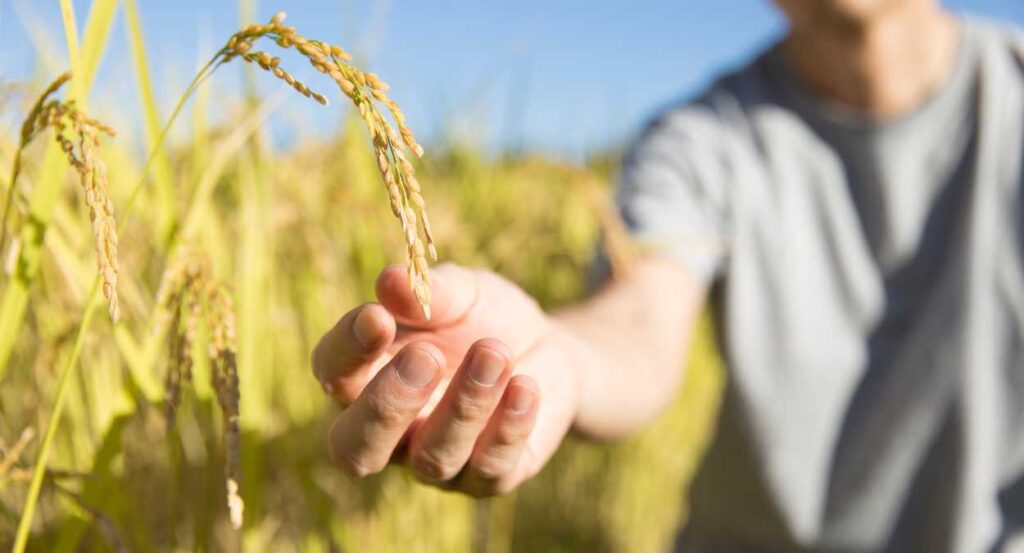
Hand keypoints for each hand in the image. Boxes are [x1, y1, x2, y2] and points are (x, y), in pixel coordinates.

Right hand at [311, 263, 580, 495]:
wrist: (547, 347)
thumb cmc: (482, 316)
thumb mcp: (462, 292)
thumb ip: (428, 292)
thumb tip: (390, 282)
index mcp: (366, 378)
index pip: (333, 373)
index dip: (348, 349)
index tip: (377, 316)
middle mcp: (391, 432)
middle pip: (355, 449)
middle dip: (387, 405)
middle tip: (426, 356)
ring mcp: (437, 462)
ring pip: (432, 458)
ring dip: (464, 405)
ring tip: (494, 352)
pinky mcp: (489, 478)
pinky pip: (491, 468)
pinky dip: (508, 427)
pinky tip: (525, 386)